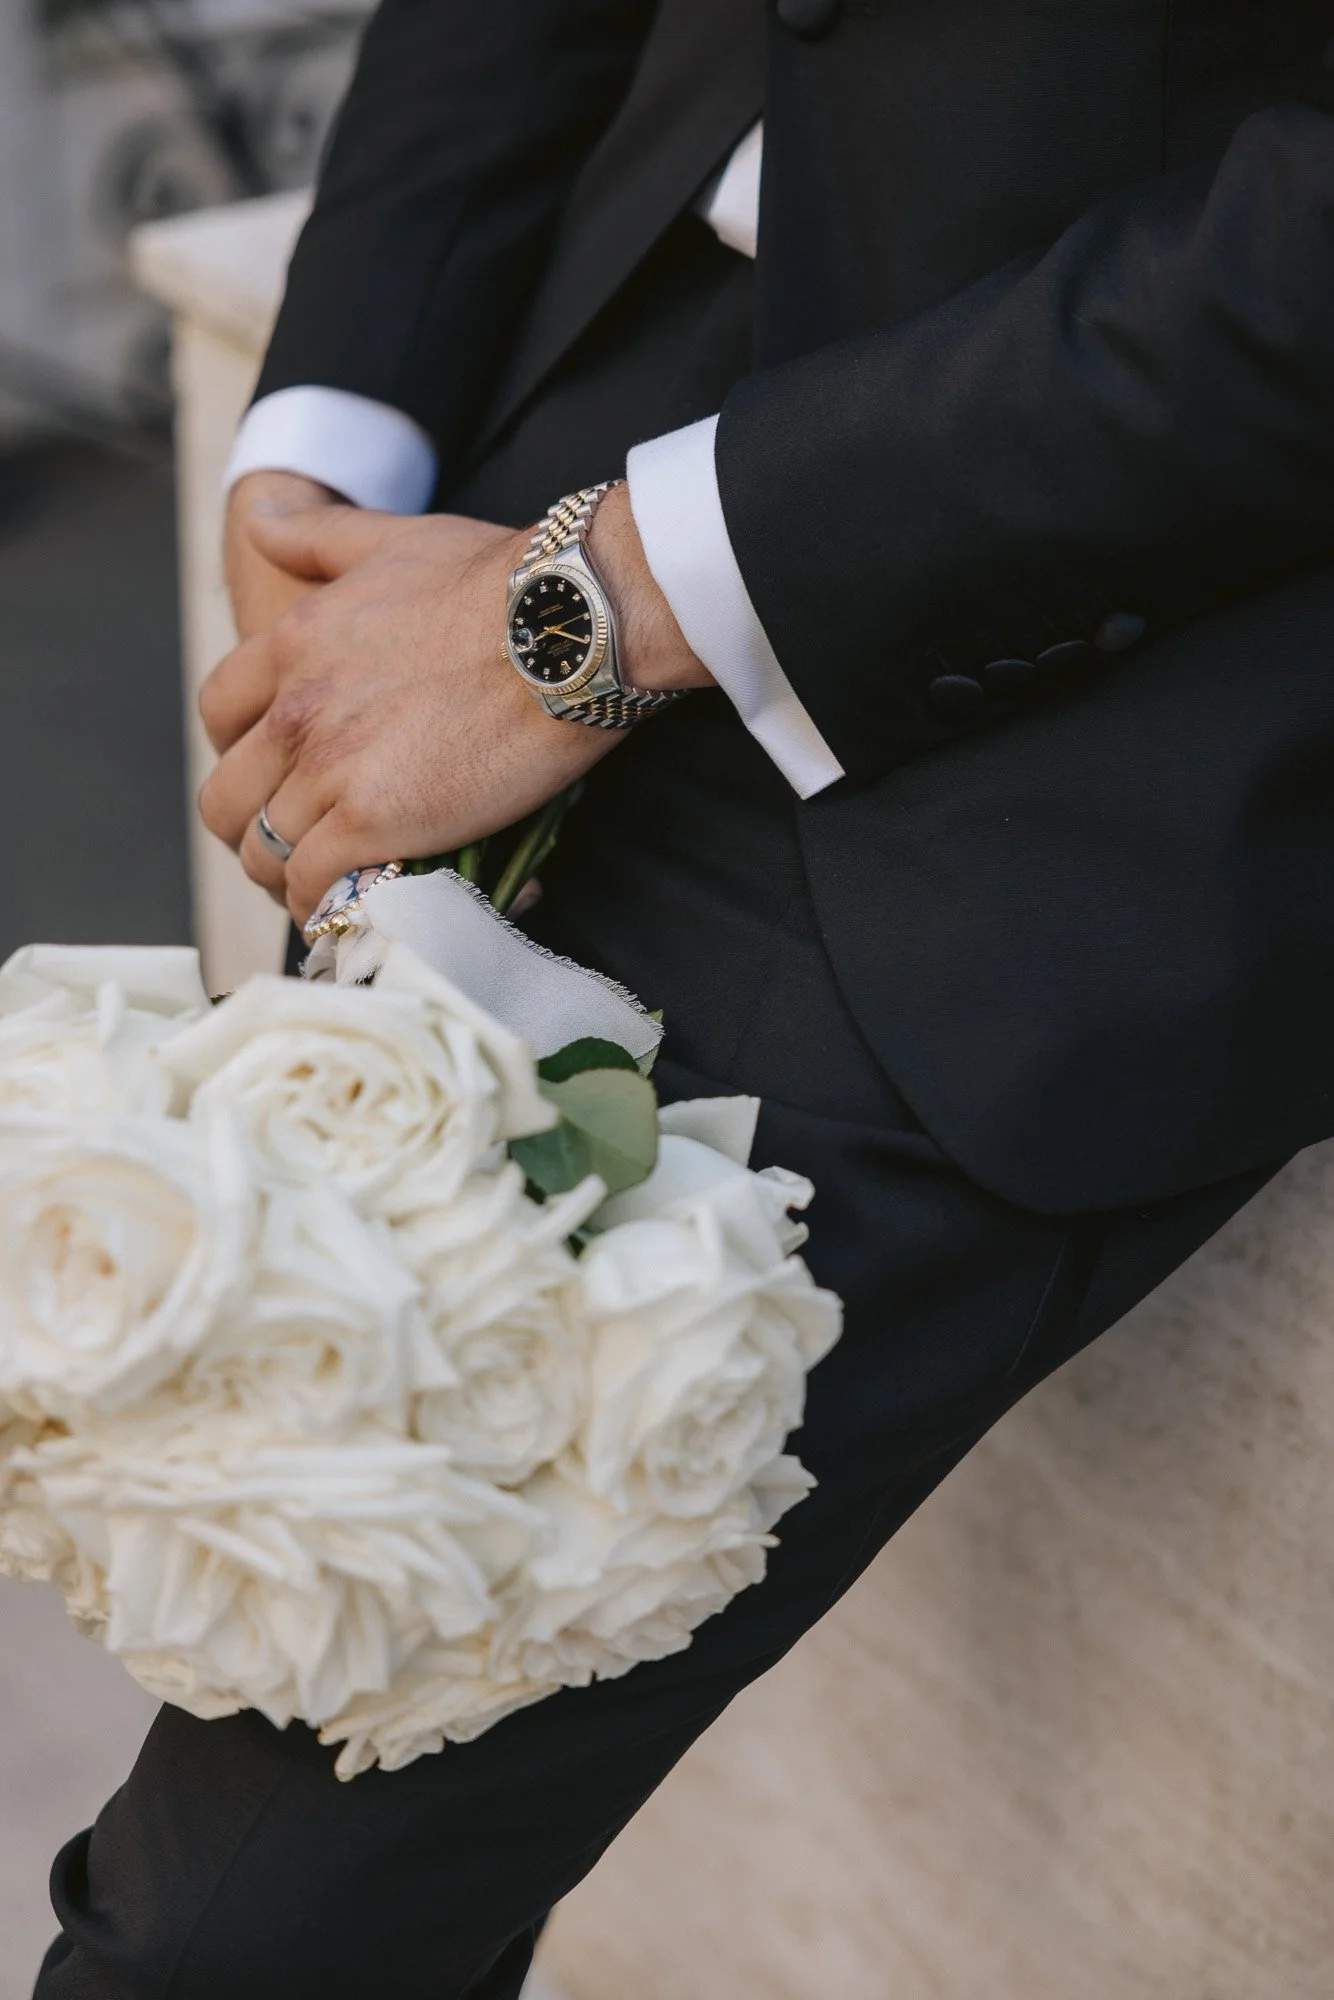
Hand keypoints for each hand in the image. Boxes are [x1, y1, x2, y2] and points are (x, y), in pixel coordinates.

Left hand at [197, 490, 709, 926]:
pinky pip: (312, 886)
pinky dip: (322, 906)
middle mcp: (295, 710)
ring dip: (287, 877)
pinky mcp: (370, 822)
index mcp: (291, 642)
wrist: (568, 627)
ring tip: (327, 890)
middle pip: (227, 797)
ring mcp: (327, 770)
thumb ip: (316, 533)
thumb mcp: (393, 539)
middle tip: (298, 844)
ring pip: (261, 851)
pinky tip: (350, 910)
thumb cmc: (501, 578)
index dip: (242, 753)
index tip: (278, 773)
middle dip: (253, 828)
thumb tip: (257, 514)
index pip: (220, 715)